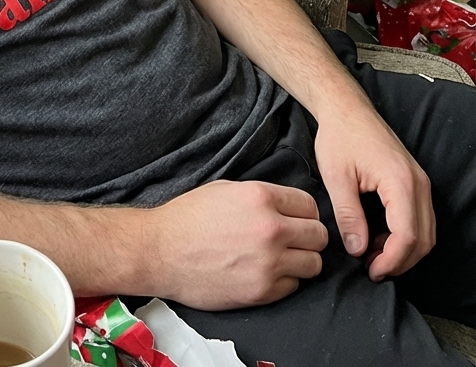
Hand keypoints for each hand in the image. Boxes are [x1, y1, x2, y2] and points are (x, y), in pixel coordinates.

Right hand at [147, 179, 327, 310]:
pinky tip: (265, 272)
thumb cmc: (188, 218)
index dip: (304, 212)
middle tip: (295, 240)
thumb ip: (261, 197)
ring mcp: (269, 262)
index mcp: (260, 197)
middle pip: (319, 235)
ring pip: (314, 264)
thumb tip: (287, 207)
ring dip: (301, 261)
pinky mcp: (263, 291)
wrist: (161, 252)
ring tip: (282, 258)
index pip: (309, 204)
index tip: (297, 219)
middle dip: (309, 237)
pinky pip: (294, 286)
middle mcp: (270, 229)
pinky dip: (284, 280)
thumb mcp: (225, 190)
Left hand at [313, 101, 433, 280]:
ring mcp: (420, 182)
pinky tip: (377, 238)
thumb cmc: (339, 137)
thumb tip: (357, 250)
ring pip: (425, 231)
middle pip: (423, 239)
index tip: (369, 270)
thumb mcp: (336, 177)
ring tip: (371, 256)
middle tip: (371, 269)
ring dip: (403, 250)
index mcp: (400, 182)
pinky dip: (404, 235)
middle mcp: (418, 184)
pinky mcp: (414, 181)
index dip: (391, 261)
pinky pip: (419, 218)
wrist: (346, 109)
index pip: (407, 237)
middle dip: (400, 261)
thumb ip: (348, 215)